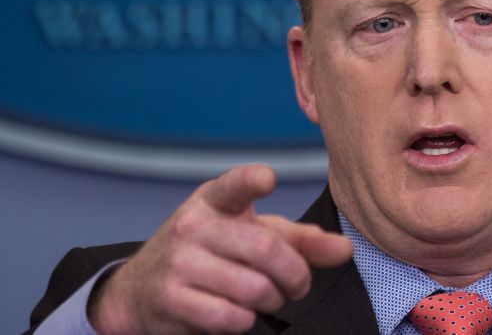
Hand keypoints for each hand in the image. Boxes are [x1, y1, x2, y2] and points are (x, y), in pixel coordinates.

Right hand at [87, 164, 352, 334]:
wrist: (139, 291)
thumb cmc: (211, 255)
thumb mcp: (251, 235)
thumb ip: (300, 241)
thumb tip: (344, 249)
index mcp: (216, 200)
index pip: (235, 184)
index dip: (252, 180)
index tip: (267, 179)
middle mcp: (194, 224)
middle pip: (267, 250)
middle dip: (296, 275)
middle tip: (298, 286)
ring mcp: (179, 261)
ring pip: (254, 288)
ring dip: (273, 301)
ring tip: (270, 299)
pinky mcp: (170, 297)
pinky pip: (229, 316)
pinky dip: (246, 321)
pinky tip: (241, 315)